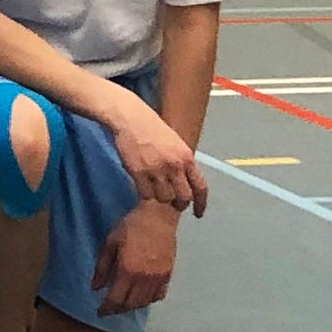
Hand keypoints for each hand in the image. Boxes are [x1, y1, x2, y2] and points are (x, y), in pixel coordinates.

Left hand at [94, 202, 180, 311]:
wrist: (158, 217)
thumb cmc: (131, 227)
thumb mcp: (110, 243)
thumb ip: (102, 267)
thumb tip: (95, 287)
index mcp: (128, 270)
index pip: (115, 299)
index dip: (106, 309)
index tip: (100, 313)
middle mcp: (144, 278)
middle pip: (130, 304)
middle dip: (118, 310)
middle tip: (109, 310)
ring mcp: (158, 278)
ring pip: (145, 302)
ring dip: (132, 306)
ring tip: (123, 304)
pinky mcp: (168, 274)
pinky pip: (159, 295)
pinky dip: (149, 300)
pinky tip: (141, 297)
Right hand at [108, 95, 208, 213]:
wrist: (130, 118)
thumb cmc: (152, 128)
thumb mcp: (175, 143)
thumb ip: (182, 162)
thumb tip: (184, 182)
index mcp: (186, 157)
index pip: (200, 187)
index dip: (201, 203)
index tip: (198, 213)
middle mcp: (174, 165)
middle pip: (183, 197)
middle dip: (179, 203)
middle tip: (172, 202)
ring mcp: (156, 169)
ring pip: (164, 198)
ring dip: (159, 196)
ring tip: (153, 187)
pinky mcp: (138, 172)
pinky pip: (146, 194)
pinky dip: (145, 193)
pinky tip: (142, 184)